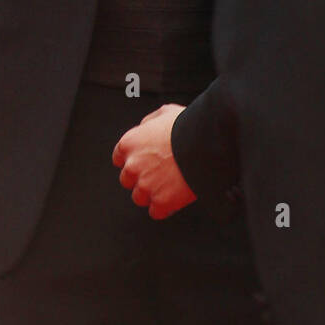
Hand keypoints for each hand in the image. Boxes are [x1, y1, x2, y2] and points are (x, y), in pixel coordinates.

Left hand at [112, 103, 196, 219]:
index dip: (132, 160)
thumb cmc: (187, 128)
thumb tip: (145, 128)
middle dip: (140, 177)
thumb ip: (148, 123)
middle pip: (127, 180)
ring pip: (139, 197)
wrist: (206, 145)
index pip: (118, 158)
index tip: (141, 162)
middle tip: (157, 173)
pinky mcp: (161, 202)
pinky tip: (174, 198)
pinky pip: (155, 212)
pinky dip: (164, 207)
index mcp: (129, 143)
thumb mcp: (164, 112)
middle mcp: (132, 166)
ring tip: (168, 185)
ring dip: (151, 193)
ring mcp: (145, 186)